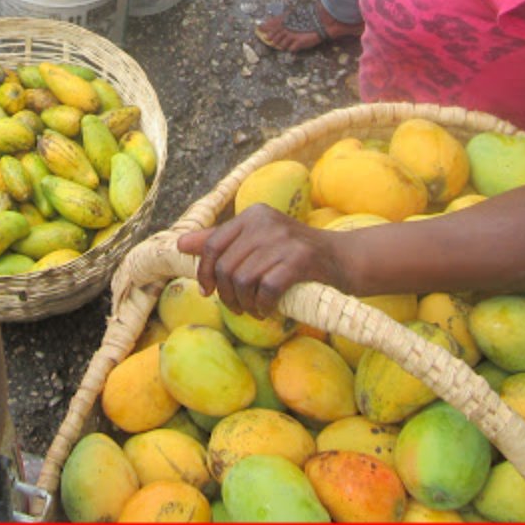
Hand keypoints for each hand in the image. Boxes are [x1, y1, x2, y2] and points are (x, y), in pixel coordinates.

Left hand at [179, 205, 345, 319]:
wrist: (344, 260)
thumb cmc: (295, 256)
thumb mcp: (258, 242)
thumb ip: (220, 242)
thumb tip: (179, 244)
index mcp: (252, 215)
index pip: (212, 245)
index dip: (204, 273)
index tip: (208, 291)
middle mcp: (265, 222)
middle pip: (226, 268)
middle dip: (227, 295)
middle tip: (238, 308)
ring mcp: (283, 240)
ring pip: (243, 281)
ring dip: (245, 304)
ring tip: (254, 310)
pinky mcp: (300, 260)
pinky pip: (266, 290)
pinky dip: (263, 306)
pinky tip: (268, 310)